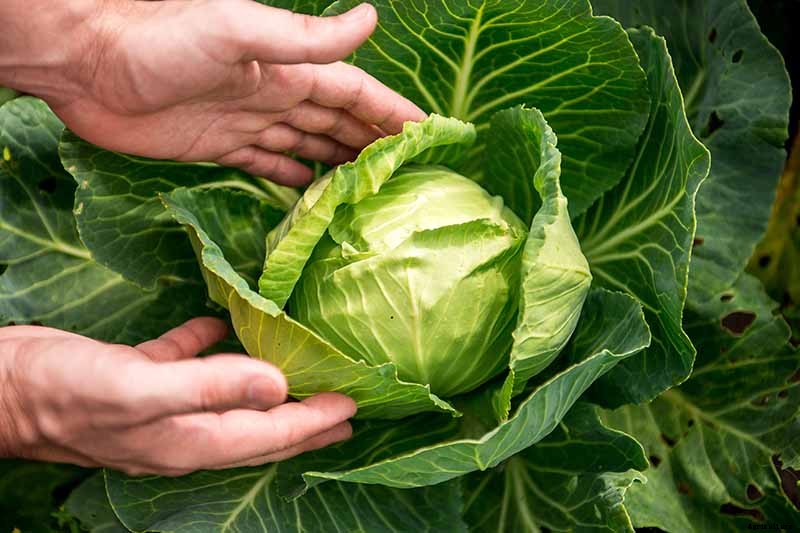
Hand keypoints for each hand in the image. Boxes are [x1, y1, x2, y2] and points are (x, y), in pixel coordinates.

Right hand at [0, 318, 355, 475]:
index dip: (313, 422)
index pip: (270, 435)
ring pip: (229, 397)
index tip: (353, 406)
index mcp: (190, 439)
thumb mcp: (142, 389)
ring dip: (266, 387)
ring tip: (300, 376)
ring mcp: (160, 404)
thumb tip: (279, 385)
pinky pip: (186, 362)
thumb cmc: (67, 392)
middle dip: (304, 421)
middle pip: (259, 429)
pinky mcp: (138, 375)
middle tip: (345, 410)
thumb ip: (212, 387)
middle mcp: (182, 428)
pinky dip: (210, 349)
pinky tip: (222, 325)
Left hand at [48, 0, 425, 184]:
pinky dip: (292, 178)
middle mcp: (272, 93)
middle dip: (373, 141)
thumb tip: (370, 17)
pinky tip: (311, 193)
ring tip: (371, 187)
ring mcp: (245, 121)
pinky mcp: (215, 146)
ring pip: (306, 145)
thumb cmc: (158, 39)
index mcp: (285, 67)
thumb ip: (304, 36)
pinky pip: (267, 164)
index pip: (353, 92)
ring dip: (339, 162)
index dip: (390, 111)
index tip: (427, 132)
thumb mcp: (237, 31)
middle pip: (336, 121)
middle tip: (409, 171)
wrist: (85, 61)